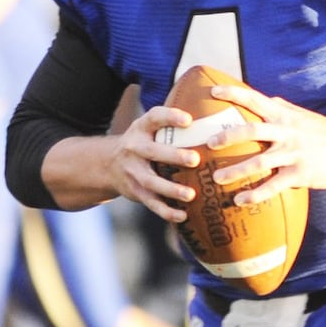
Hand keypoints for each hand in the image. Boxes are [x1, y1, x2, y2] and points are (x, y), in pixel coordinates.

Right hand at [106, 105, 203, 221]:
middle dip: (173, 156)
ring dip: (171, 189)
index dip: (170, 117)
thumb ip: (172, 123)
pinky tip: (183, 216)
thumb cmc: (145, 142)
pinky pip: (151, 203)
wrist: (108, 165)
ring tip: (191, 195)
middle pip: (151, 151)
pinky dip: (166, 211)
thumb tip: (216, 110)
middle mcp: (133, 148)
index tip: (189, 119)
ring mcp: (132, 171)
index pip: (153, 117)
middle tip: (196, 159)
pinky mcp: (135, 192)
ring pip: (150, 182)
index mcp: (141, 128)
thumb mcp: (151, 128)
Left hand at [203, 83, 325, 205]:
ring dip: (236, 170)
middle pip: (252, 130)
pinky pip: (273, 185)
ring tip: (216, 179)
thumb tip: (263, 99)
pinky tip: (240, 200)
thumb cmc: (323, 131)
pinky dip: (255, 194)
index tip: (213, 90)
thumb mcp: (301, 114)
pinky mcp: (300, 173)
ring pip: (259, 161)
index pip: (255, 98)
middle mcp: (286, 132)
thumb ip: (281, 107)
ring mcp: (293, 153)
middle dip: (228, 136)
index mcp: (284, 115)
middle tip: (209, 144)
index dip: (233, 92)